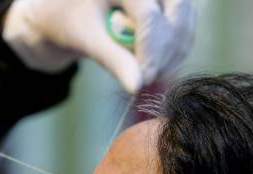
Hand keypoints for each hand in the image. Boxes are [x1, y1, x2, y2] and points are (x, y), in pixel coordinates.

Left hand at [2, 0, 195, 93]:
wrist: (67, 14)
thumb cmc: (71, 22)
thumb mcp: (87, 40)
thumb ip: (113, 60)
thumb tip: (137, 87)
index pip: (147, 14)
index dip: (151, 49)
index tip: (144, 78)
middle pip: (178, 12)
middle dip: (166, 50)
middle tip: (149, 78)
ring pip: (184, 23)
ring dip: (172, 56)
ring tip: (147, 75)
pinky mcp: (171, 6)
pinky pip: (184, 31)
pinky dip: (174, 54)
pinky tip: (154, 69)